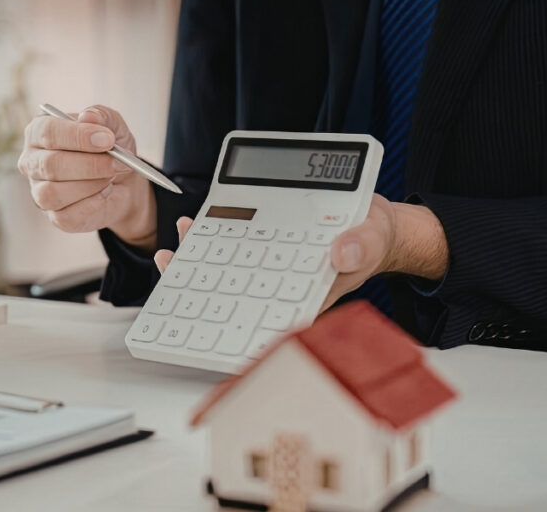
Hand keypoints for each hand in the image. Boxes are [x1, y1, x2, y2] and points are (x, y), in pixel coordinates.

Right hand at [18, 105, 157, 250]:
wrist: (124, 182)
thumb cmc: (110, 149)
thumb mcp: (113, 126)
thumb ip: (102, 116)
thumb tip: (88, 115)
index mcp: (39, 132)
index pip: (47, 132)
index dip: (78, 136)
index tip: (107, 139)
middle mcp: (32, 162)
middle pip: (50, 164)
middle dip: (90, 164)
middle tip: (118, 161)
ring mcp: (39, 192)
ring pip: (53, 193)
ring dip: (91, 185)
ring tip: (110, 176)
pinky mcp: (55, 217)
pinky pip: (67, 216)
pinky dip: (92, 204)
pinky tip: (105, 193)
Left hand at [152, 196, 448, 311]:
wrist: (369, 220)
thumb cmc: (370, 238)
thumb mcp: (373, 237)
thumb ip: (360, 246)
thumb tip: (341, 253)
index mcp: (306, 298)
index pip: (263, 320)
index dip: (229, 325)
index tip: (202, 321)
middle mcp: (281, 288)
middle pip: (233, 298)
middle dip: (199, 289)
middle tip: (174, 270)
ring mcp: (270, 269)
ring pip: (226, 274)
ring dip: (198, 263)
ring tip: (173, 250)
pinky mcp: (263, 248)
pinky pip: (232, 248)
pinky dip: (211, 239)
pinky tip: (194, 229)